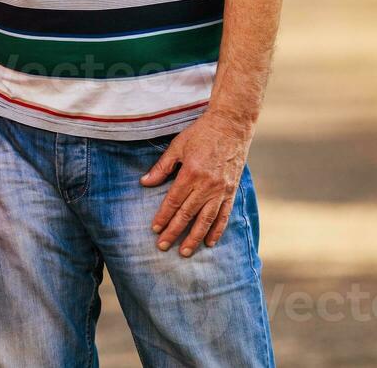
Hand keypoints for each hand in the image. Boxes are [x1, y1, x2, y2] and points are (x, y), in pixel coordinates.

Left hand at [139, 111, 249, 256]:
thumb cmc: (202, 133)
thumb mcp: (178, 146)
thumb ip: (162, 167)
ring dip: (194, 237)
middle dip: (174, 232)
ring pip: (206, 220)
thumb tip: (144, 183)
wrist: (231, 125)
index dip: (163, 217)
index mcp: (191, 173)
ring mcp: (221, 190)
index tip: (154, 230)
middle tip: (163, 247)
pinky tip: (209, 242)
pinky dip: (217, 230)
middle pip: (187, 215)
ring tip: (185, 252)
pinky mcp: (232, 191)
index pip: (174, 202)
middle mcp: (207, 185)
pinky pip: (224, 215)